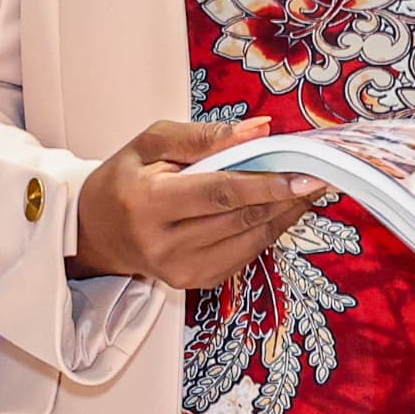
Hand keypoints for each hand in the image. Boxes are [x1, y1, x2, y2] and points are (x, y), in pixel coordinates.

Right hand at [70, 123, 322, 290]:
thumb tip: (258, 131)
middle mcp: (165, 244)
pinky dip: (268, 231)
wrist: (95, 232)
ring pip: (251, 239)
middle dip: (286, 196)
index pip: (219, 193)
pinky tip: (281, 210)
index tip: (304, 173)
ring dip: (285, 214)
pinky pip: (245, 255)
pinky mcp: (194, 282)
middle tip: (319, 174)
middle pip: (241, 218)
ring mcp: (181, 270)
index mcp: (149, 203)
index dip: (266, 184)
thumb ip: (203, 136)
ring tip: (307, 189)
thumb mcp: (150, 143)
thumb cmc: (124, 181)